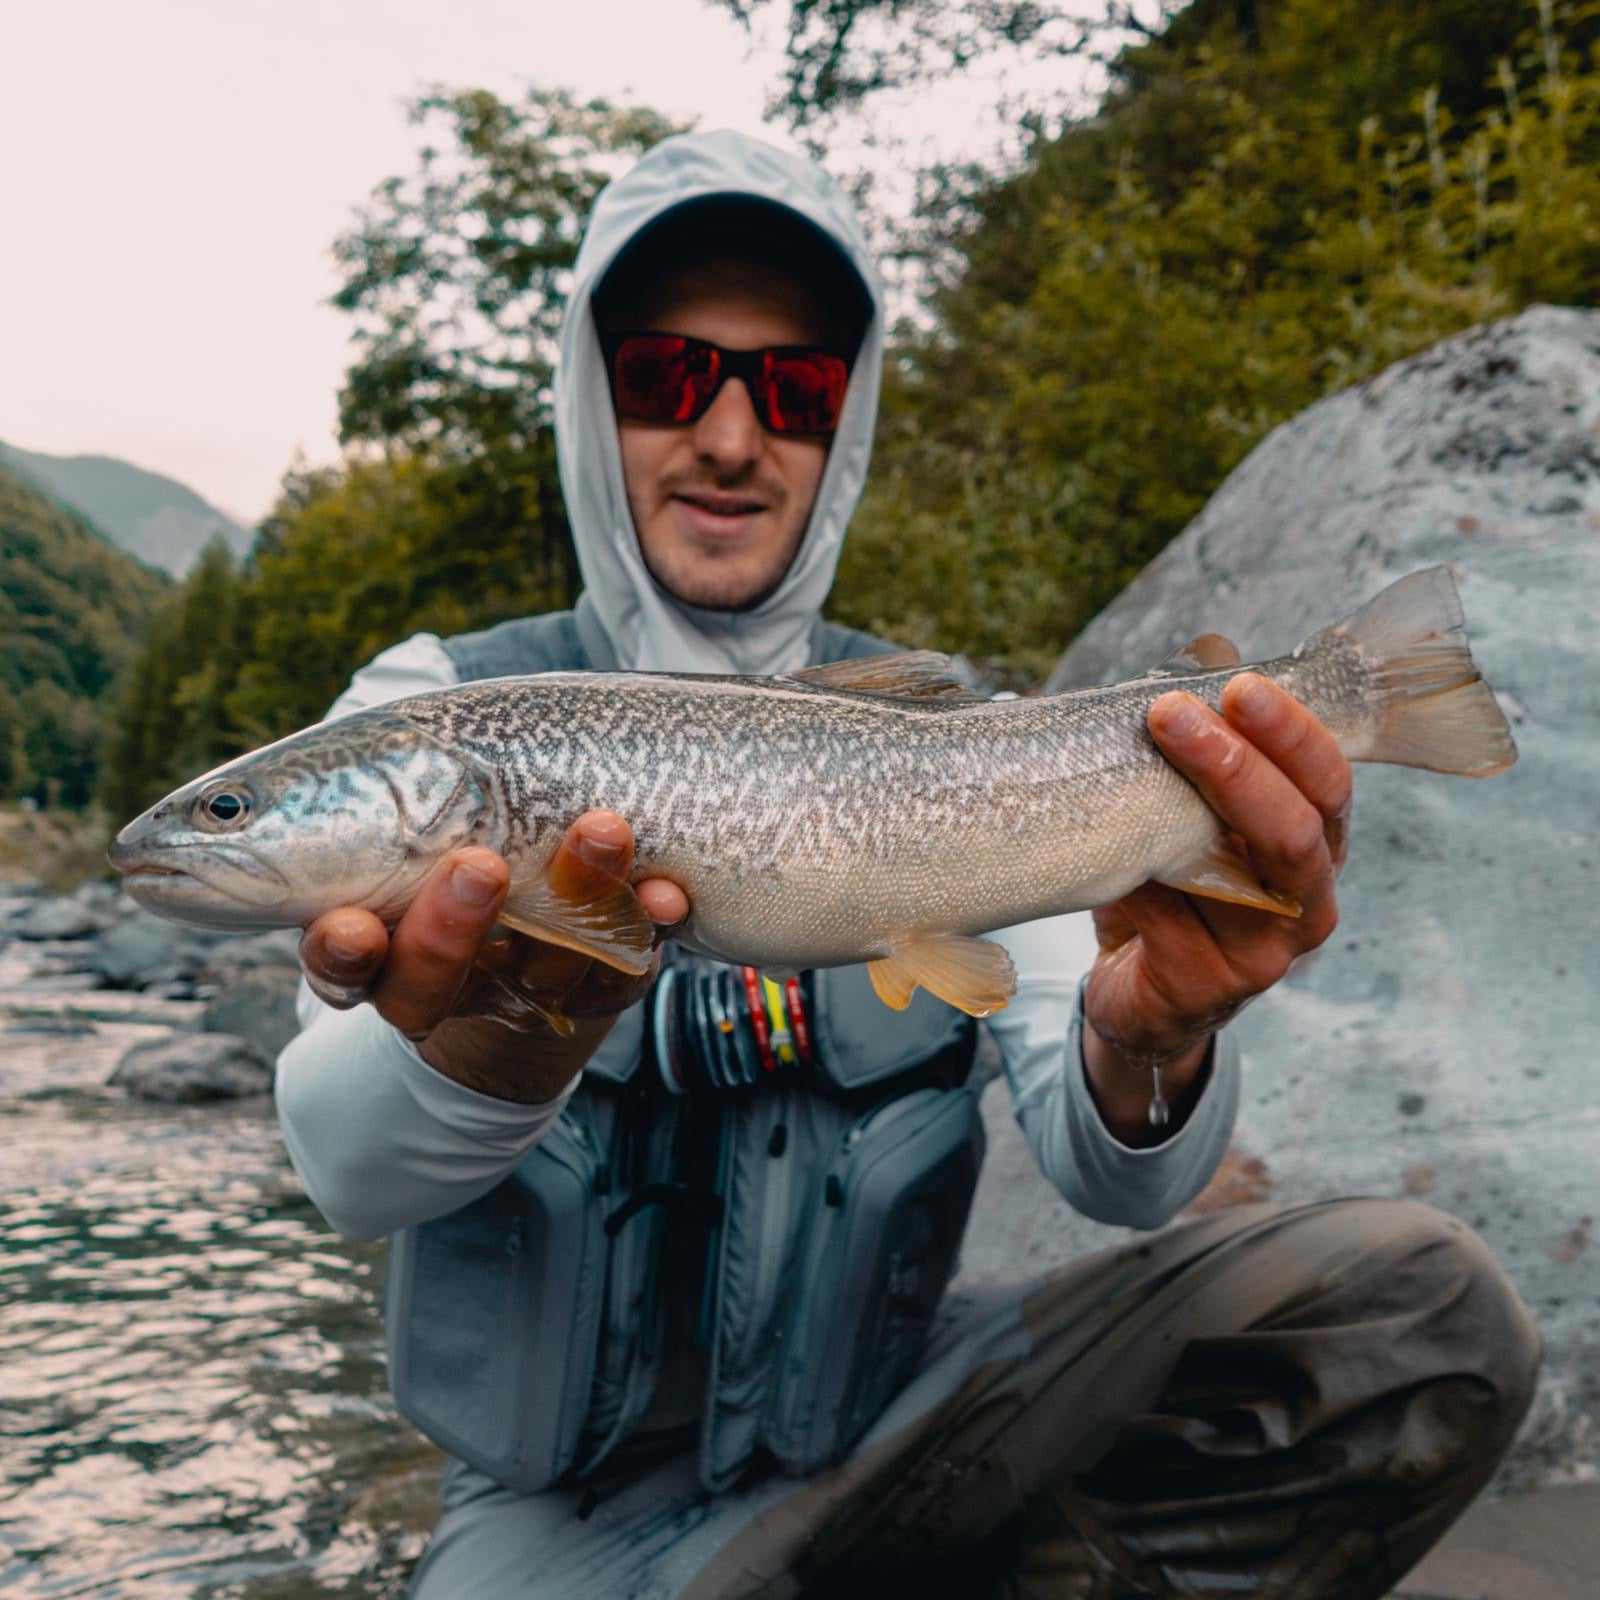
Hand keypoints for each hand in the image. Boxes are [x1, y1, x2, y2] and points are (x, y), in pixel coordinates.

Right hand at [296, 811, 688, 1103]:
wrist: (524, 962)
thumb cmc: (441, 862)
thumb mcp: (392, 833)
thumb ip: (367, 803)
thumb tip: (289, 768)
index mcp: (381, 951)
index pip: (344, 967)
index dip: (342, 955)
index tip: (348, 927)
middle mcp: (448, 982)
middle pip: (434, 979)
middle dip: (453, 928)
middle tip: (478, 867)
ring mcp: (528, 986)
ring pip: (547, 961)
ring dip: (577, 895)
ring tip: (602, 830)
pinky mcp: (600, 985)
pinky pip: (627, 963)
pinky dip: (651, 923)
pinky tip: (668, 891)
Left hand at [1082, 673, 1350, 1142]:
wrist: (1139, 994)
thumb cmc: (1173, 888)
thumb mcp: (1187, 809)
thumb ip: (1206, 739)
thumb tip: (1212, 646)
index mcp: (1315, 845)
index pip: (1327, 783)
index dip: (1292, 733)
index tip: (1240, 685)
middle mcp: (1305, 901)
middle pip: (1294, 831)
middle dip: (1236, 765)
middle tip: (1173, 712)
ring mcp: (1262, 953)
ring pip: (1234, 880)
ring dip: (1177, 816)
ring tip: (1130, 768)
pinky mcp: (1206, 986)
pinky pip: (1166, 919)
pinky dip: (1131, 877)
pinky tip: (1100, 847)